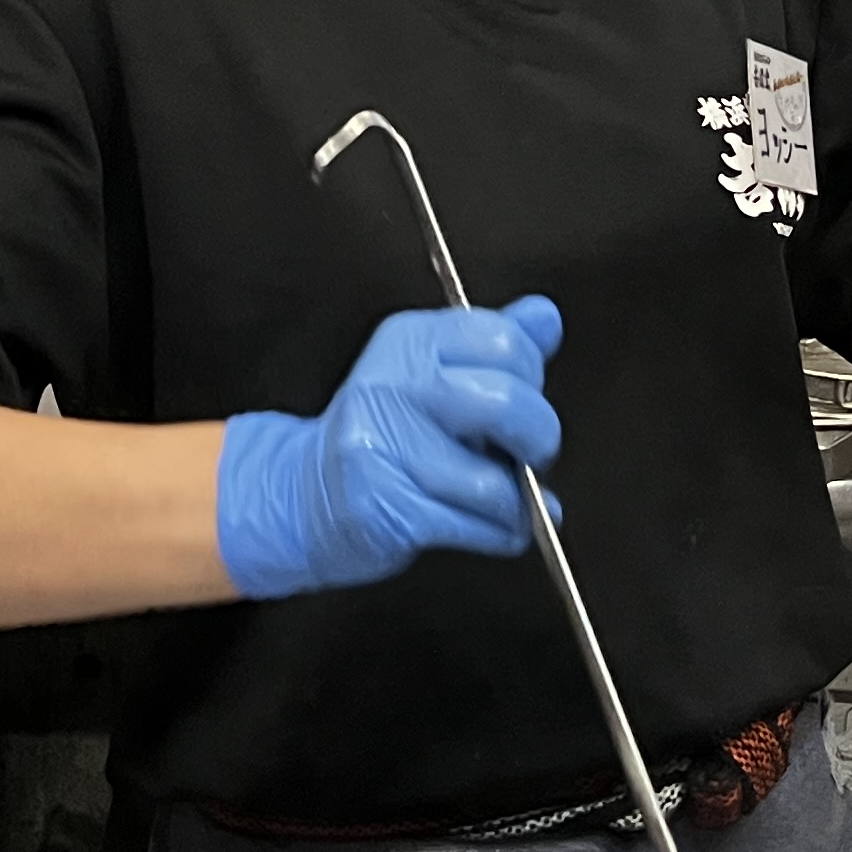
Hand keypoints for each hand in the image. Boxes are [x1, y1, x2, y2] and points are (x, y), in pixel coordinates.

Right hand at [213, 298, 564, 599]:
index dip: (532, 378)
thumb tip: (546, 317)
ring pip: (496, 482)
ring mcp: (383, 446)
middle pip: (508, 402)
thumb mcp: (433, 375)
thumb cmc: (385, 438)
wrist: (305, 497)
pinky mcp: (385, 505)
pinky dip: (501, 534)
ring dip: (518, 503)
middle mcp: (392, 385)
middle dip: (539, 439)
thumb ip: (494, 346)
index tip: (525, 400)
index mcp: (410, 342)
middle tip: (530, 454)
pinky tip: (487, 527)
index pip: (504, 340)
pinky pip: (478, 526)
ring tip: (503, 501)